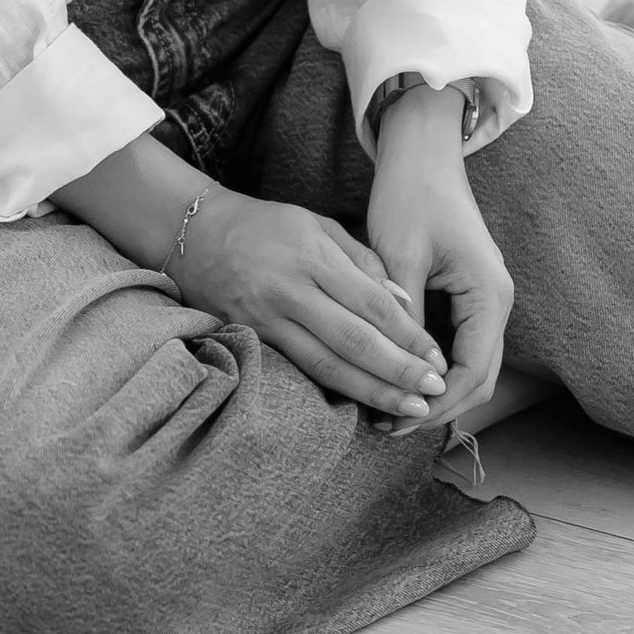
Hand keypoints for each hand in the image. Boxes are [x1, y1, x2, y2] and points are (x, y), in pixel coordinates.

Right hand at [179, 188, 449, 424]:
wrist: (195, 234)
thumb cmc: (265, 225)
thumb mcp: (318, 224)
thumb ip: (362, 260)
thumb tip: (403, 302)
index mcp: (313, 256)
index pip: (371, 303)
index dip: (408, 335)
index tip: (438, 357)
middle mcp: (291, 291)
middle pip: (354, 341)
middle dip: (398, 371)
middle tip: (435, 392)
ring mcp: (268, 319)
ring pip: (328, 366)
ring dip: (373, 392)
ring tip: (409, 409)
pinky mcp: (253, 339)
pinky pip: (301, 370)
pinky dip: (336, 390)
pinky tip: (363, 404)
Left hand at [366, 88, 513, 439]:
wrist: (422, 152)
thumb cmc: (411, 195)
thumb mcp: (400, 256)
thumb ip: (406, 318)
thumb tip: (401, 375)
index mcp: (488, 294)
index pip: (471, 372)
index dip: (437, 404)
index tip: (397, 421)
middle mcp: (496, 301)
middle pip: (478, 377)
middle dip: (438, 407)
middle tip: (390, 427)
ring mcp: (486, 298)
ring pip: (471, 366)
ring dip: (438, 391)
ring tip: (392, 411)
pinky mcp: (469, 295)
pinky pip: (460, 345)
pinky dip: (436, 368)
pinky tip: (400, 375)